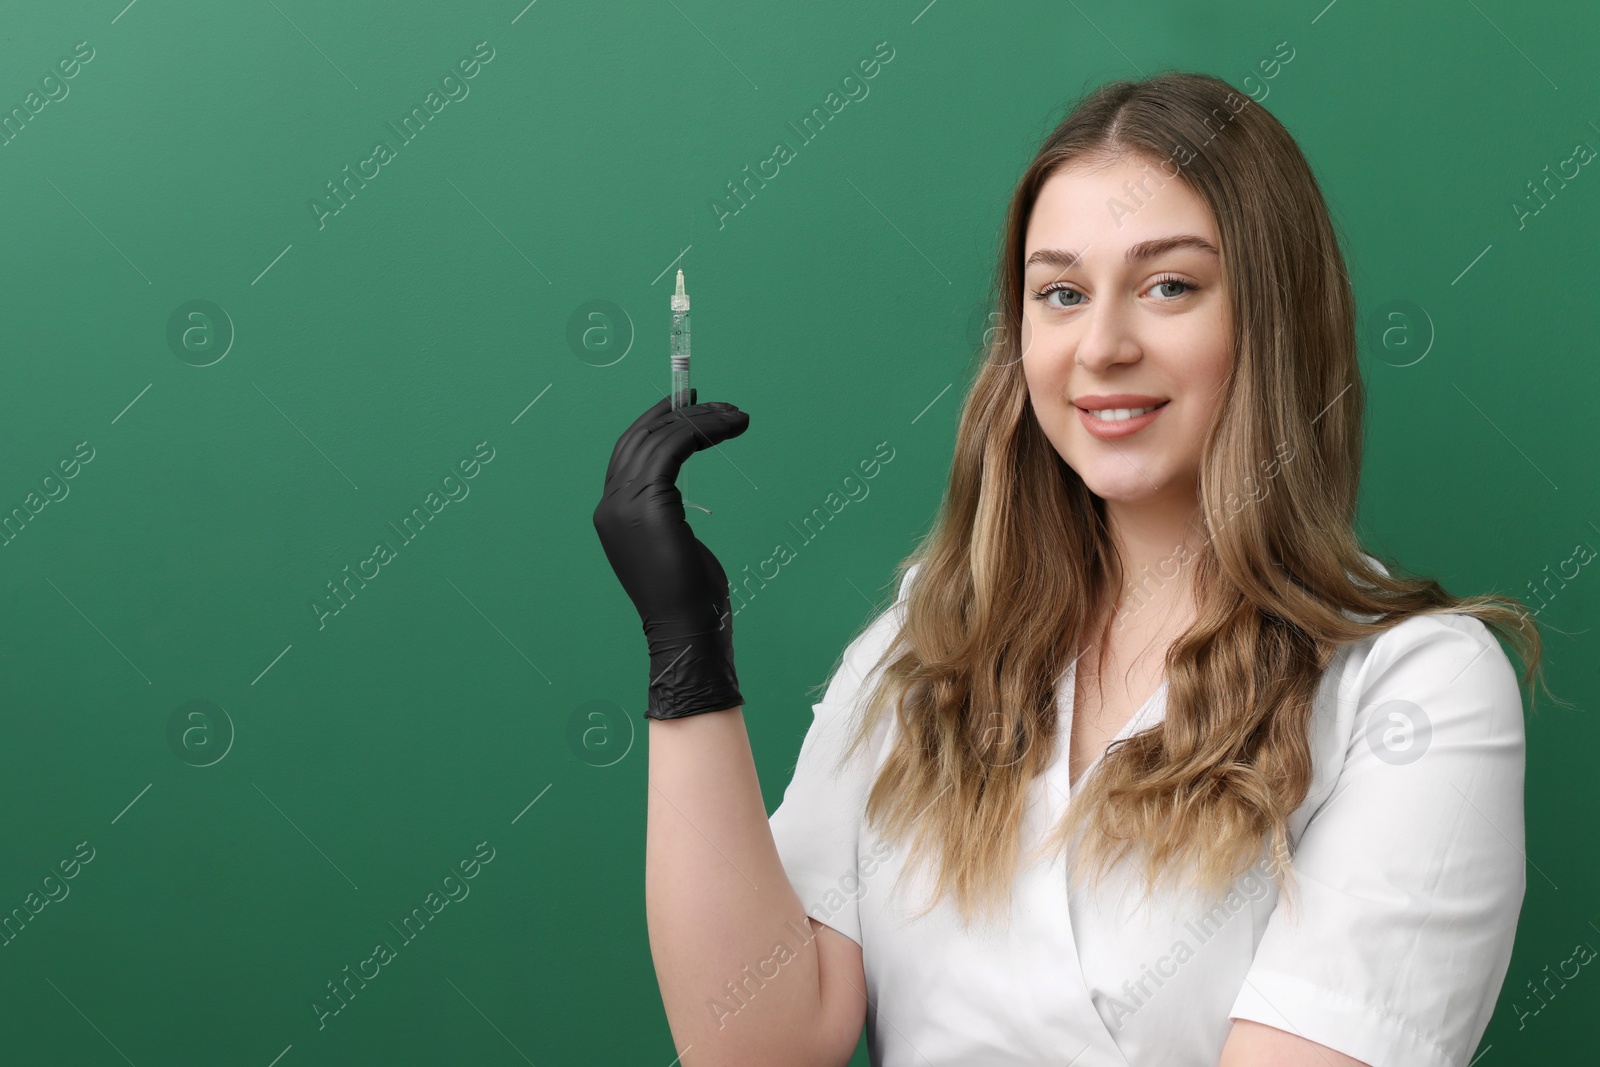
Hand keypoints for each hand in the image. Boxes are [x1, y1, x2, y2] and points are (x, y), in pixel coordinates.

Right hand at [592, 389, 750, 719]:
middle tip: (716, 401)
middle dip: (678, 414)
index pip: (628, 453)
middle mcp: (610, 505)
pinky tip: (730, 426)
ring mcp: (623, 504)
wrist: (687, 632)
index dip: (656, 423)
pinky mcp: (647, 504)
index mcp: (613, 514)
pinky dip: (702, 430)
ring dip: (701, 419)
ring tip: (737, 415)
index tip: (689, 407)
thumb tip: (677, 495)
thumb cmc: (691, 599)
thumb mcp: (673, 544)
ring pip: (659, 438)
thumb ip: (666, 515)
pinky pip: (673, 448)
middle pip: (639, 438)